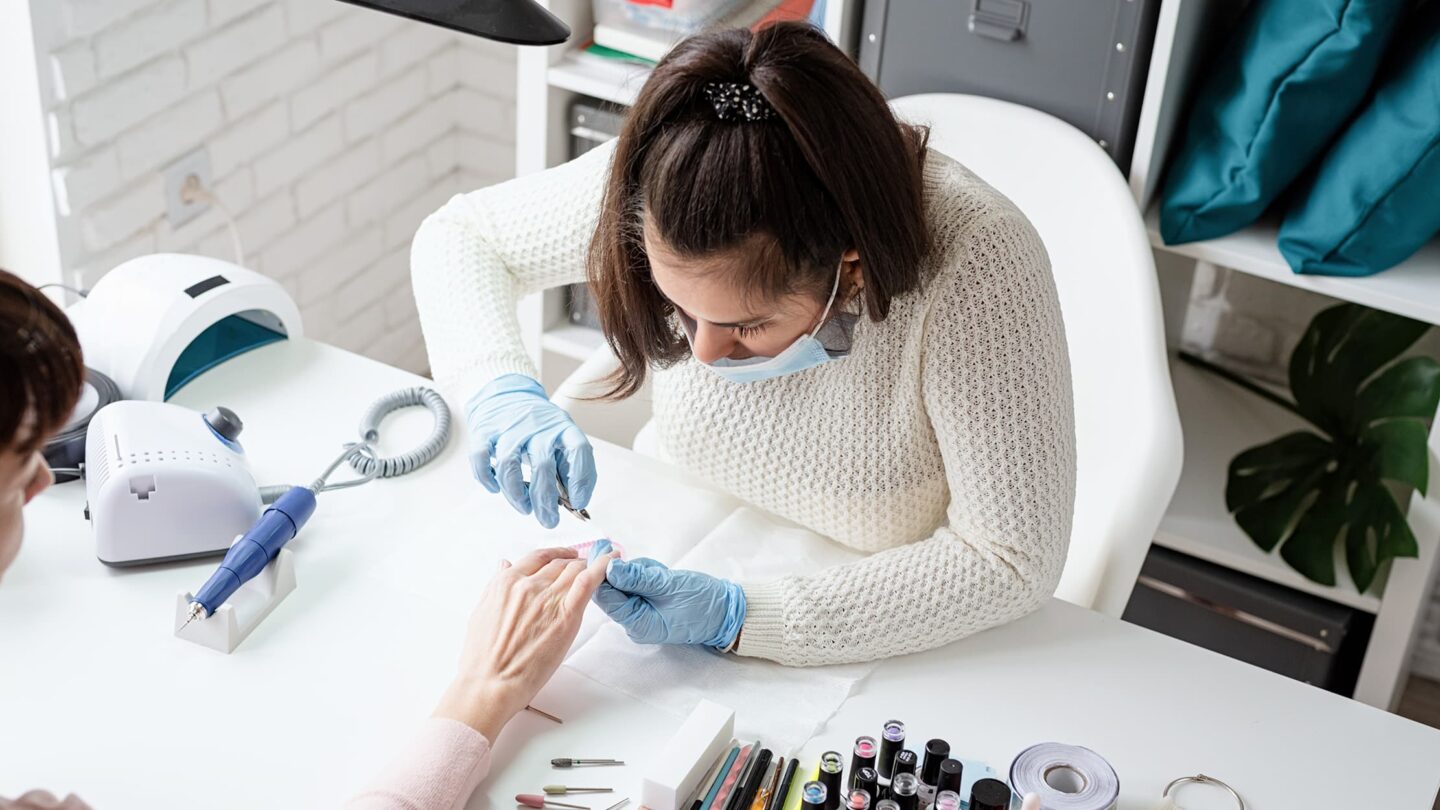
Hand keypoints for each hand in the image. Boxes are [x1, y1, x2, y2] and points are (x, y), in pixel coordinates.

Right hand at [434, 546, 615, 739]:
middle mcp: (528, 585)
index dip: (556, 554)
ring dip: (588, 565)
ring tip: (600, 564)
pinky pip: (587, 583)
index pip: (538, 557)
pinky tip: (612, 560)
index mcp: (507, 583)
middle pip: (559, 564)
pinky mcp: (566, 616)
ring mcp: (548, 599)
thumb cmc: (482, 657)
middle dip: (573, 562)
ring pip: (574, 570)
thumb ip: (495, 585)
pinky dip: (602, 567)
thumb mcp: (482, 611)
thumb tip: (503, 564)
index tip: (565, 555)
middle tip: (584, 564)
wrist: (490, 683)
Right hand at [466, 374, 595, 528]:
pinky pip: (481, 458)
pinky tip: (494, 488)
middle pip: (542, 465)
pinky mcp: (485, 431)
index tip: (578, 503)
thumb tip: (577, 503)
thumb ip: (570, 469)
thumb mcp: (561, 440)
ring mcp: (509, 427)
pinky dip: (486, 477)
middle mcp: (538, 426)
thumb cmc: (538, 428)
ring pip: (509, 465)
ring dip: (516, 494)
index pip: (579, 450)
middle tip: (549, 521)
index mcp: (563, 427)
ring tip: (524, 508)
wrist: (506, 394)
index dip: (581, 479)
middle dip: (545, 500)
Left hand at [587, 540, 745, 648]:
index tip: (605, 550)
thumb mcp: (668, 585)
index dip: (601, 572)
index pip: (607, 597)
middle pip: (613, 590)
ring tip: (661, 573)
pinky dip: (647, 575)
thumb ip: (637, 578)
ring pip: (626, 584)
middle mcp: (635, 622)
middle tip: (647, 566)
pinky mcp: (649, 605)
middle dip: (627, 572)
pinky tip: (662, 575)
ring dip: (640, 572)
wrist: (725, 612)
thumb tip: (609, 568)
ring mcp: (642, 614)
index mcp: (637, 623)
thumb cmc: (702, 603)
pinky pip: (638, 586)